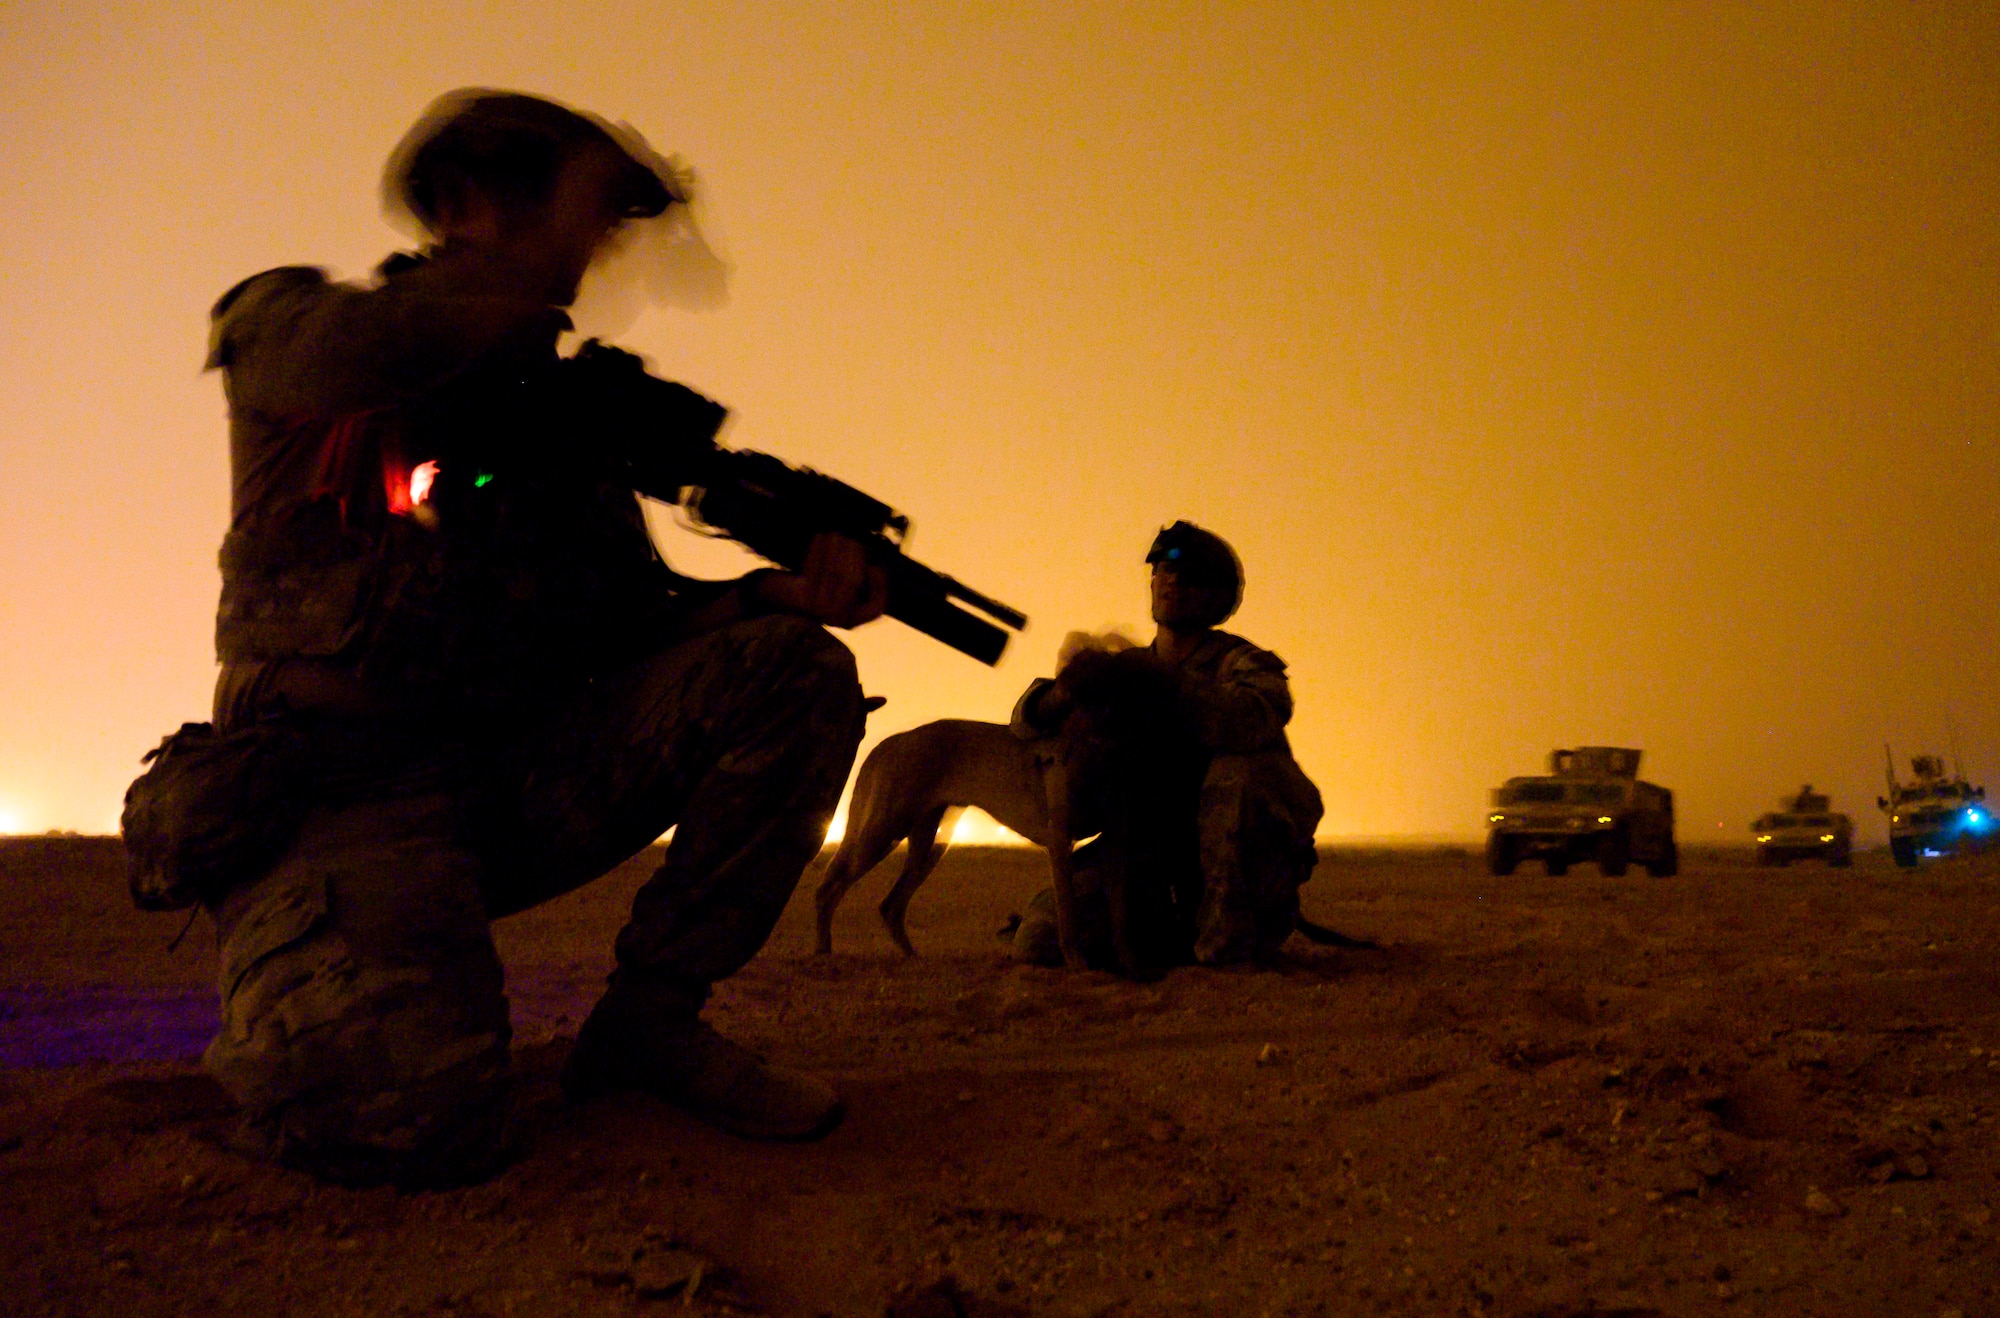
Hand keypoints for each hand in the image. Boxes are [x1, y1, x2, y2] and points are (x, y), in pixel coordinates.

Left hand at [753, 532, 888, 628]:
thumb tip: (869, 551)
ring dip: (837, 549)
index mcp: (850, 619)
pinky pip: (816, 569)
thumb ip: (852, 579)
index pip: (876, 608)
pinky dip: (819, 550)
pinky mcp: (802, 597)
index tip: (875, 566)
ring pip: (835, 573)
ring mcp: (819, 610)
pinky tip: (820, 538)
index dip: (881, 587)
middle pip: (854, 583)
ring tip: (836, 534)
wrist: (769, 600)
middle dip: (855, 556)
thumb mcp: (834, 590)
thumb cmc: (806, 590)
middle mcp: (837, 618)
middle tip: (853, 538)